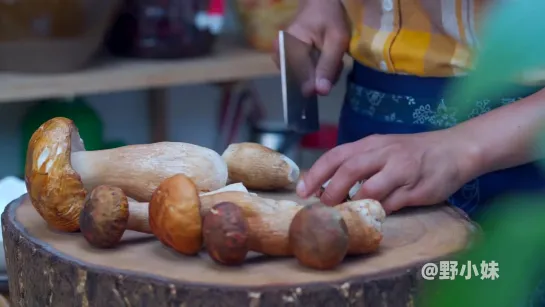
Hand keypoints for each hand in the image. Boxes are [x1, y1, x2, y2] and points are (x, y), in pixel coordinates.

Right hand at [272, 0, 349, 94]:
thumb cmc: (329, 17)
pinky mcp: (288, 60)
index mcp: (286, 47)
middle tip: (335, 63)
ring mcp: (282, 58)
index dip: (316, 84)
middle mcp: (279, 55)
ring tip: (331, 60)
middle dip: (321, 77)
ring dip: (321, 74)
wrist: (320, 3)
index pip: (299, 78)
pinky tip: (324, 61)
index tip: (329, 81)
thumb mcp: (336, 40)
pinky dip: (317, 71)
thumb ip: (328, 66)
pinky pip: (303, 74)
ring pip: (304, 79)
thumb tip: (321, 93)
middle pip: (301, 80)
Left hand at [296, 130, 481, 213]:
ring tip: (346, 213)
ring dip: (355, 203)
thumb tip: (326, 186)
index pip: (337, 155)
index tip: (302, 190)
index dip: (316, 173)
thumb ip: (358, 163)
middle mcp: (385, 153)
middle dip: (332, 190)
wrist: (454, 150)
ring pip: (371, 189)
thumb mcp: (382, 148)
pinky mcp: (418, 188)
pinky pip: (393, 204)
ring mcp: (403, 170)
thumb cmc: (411, 152)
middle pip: (350, 169)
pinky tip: (375, 215)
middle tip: (322, 206)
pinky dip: (380, 211)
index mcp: (372, 143)